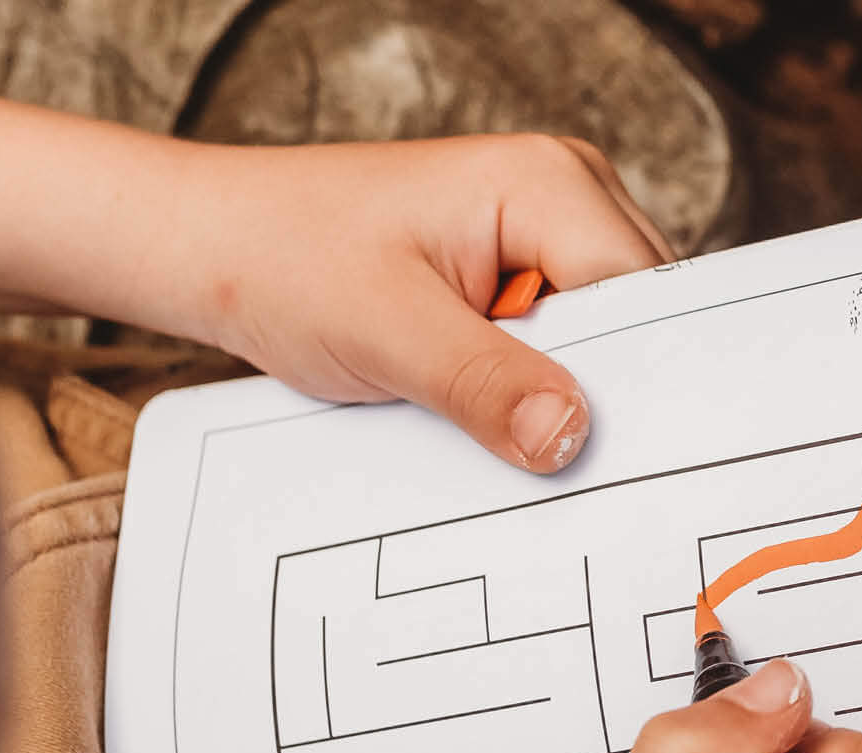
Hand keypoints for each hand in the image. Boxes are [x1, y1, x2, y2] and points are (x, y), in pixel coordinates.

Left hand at [0, 51, 671, 473]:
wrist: (212, 248)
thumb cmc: (284, 259)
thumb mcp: (389, 334)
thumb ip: (487, 384)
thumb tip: (570, 437)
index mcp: (550, 183)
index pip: (649, 301)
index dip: (642, 386)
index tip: (629, 459)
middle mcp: (564, 199)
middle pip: (639, 328)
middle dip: (604, 399)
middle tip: (562, 460)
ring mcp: (545, 241)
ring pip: (604, 351)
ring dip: (563, 401)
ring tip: (513, 433)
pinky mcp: (518, 283)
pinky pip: (561, 354)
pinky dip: (535, 397)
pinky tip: (499, 421)